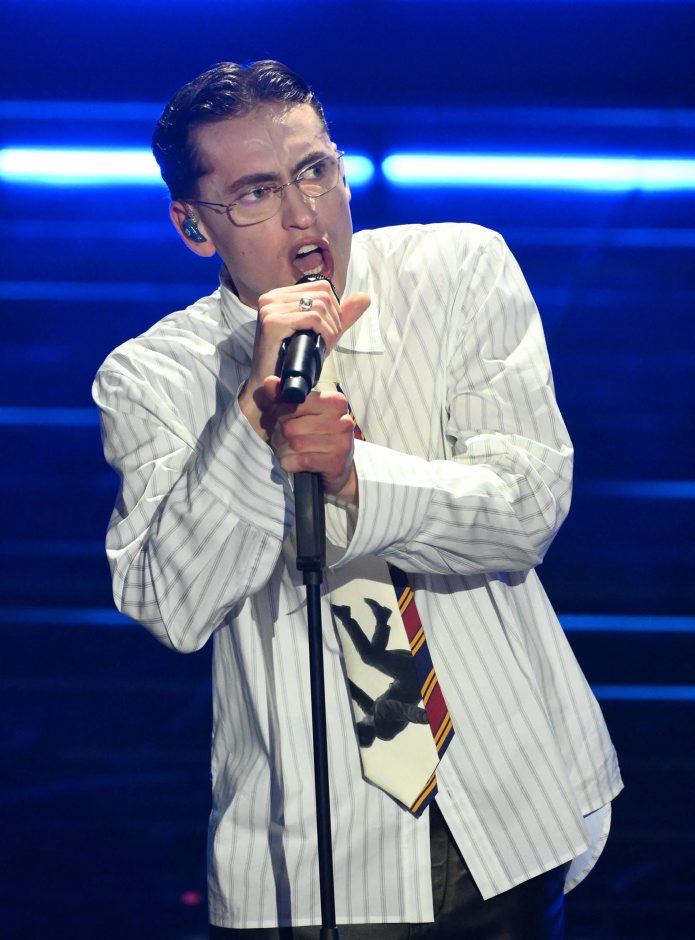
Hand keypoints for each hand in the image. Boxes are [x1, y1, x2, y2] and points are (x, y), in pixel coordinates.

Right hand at [239, 283, 369, 440]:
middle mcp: (271, 298)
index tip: (331, 330)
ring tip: (324, 343)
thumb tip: (365, 297)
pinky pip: (312, 317)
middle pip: (323, 294)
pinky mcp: (272, 322)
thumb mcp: (321, 333)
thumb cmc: (294, 360)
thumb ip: (342, 315)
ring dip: (331, 327)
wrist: (271, 387)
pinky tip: (321, 344)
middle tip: (329, 340)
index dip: (335, 307)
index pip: (322, 286)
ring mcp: (269, 308)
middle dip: (335, 319)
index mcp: (279, 295)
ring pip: (319, 305)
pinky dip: (324, 331)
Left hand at [263, 375, 357, 502]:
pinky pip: (302, 460)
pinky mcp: (336, 462)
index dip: (281, 412)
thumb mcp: (300, 412)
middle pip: (291, 426)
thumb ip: (283, 396)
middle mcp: (343, 420)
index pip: (295, 403)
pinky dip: (290, 463)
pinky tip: (292, 461)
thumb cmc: (316, 433)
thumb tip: (269, 382)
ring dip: (284, 449)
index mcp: (335, 402)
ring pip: (296, 444)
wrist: (337, 464)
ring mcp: (342, 442)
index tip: (280, 418)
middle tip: (281, 437)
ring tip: (286, 449)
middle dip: (280, 434)